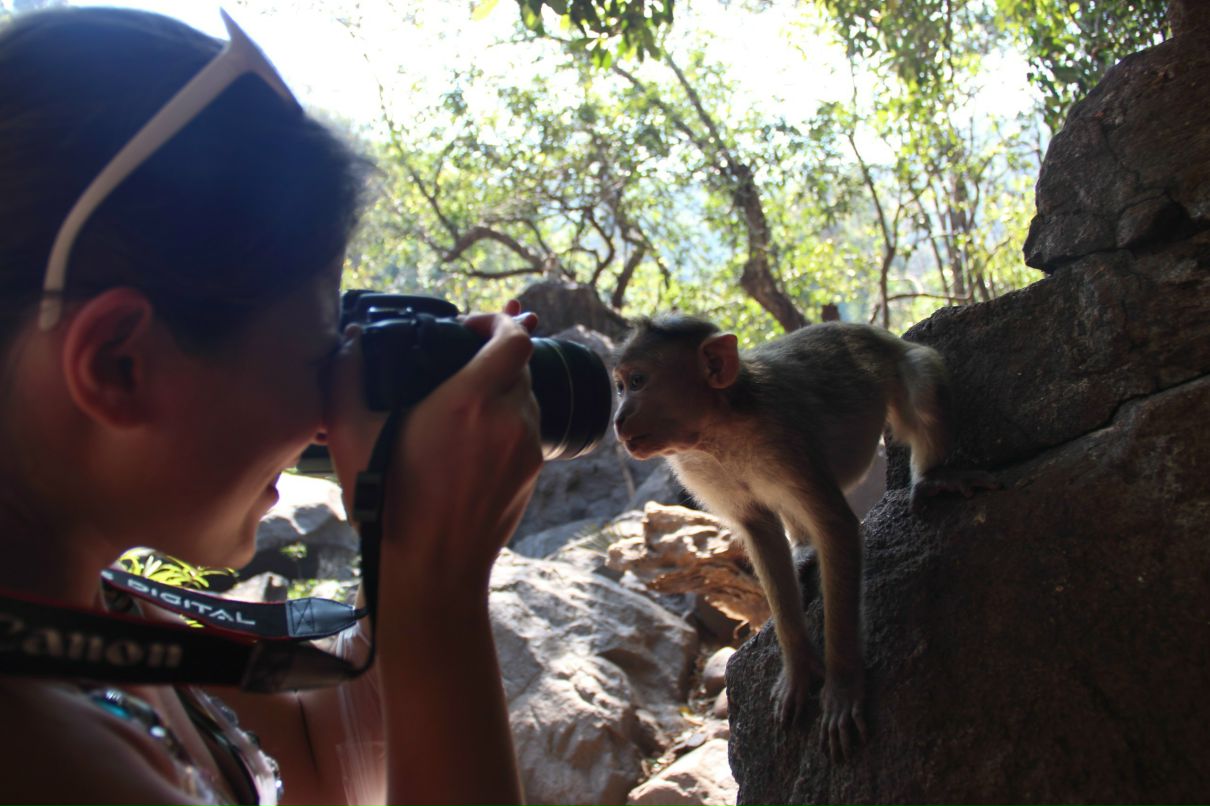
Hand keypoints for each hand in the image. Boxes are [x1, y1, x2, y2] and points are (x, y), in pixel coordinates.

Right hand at [324, 301, 541, 595]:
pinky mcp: (532, 471)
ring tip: (465, 402)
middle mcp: (509, 419)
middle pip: (520, 365)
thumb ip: (346, 375)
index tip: (470, 326)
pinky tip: (474, 437)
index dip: (499, 321)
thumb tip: (351, 339)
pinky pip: (527, 429)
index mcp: (470, 401)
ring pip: (526, 397)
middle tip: (462, 362)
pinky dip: (507, 421)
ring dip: (502, 389)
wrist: (433, 567)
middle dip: (494, 356)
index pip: (514, 339)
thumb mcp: (351, 435)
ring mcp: (526, 447)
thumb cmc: (390, 504)